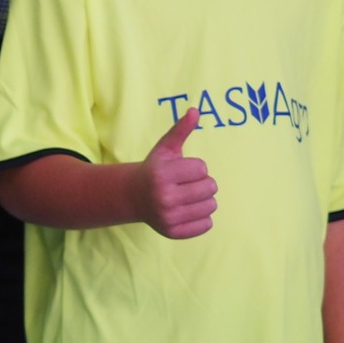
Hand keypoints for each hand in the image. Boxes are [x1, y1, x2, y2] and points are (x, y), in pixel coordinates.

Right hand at [132, 109, 216, 238]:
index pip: (203, 168)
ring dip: (203, 200)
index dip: (194, 167)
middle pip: (210, 187)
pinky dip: (201, 218)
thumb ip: (180, 130)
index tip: (180, 171)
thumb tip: (196, 110)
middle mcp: (164, 198)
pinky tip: (187, 211)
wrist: (132, 197)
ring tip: (187, 198)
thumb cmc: (154, 170)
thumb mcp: (165, 149)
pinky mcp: (173, 232)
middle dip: (201, 183)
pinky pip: (207, 224)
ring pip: (211, 205)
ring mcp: (168, 217)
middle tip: (184, 185)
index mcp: (161, 175)